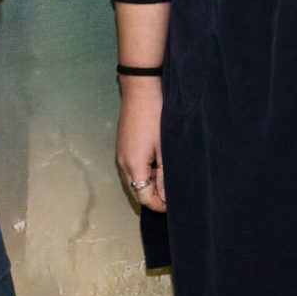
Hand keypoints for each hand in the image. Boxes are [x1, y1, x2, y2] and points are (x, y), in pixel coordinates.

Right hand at [116, 74, 165, 210]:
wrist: (141, 90)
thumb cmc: (156, 117)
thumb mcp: (165, 148)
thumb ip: (165, 175)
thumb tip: (166, 198)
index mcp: (133, 167)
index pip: (144, 198)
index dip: (160, 205)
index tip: (176, 203)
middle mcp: (122, 164)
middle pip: (137, 191)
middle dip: (154, 196)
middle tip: (175, 192)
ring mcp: (120, 155)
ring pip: (134, 180)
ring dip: (150, 184)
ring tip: (169, 177)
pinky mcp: (123, 147)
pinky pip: (132, 169)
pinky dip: (145, 173)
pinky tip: (159, 165)